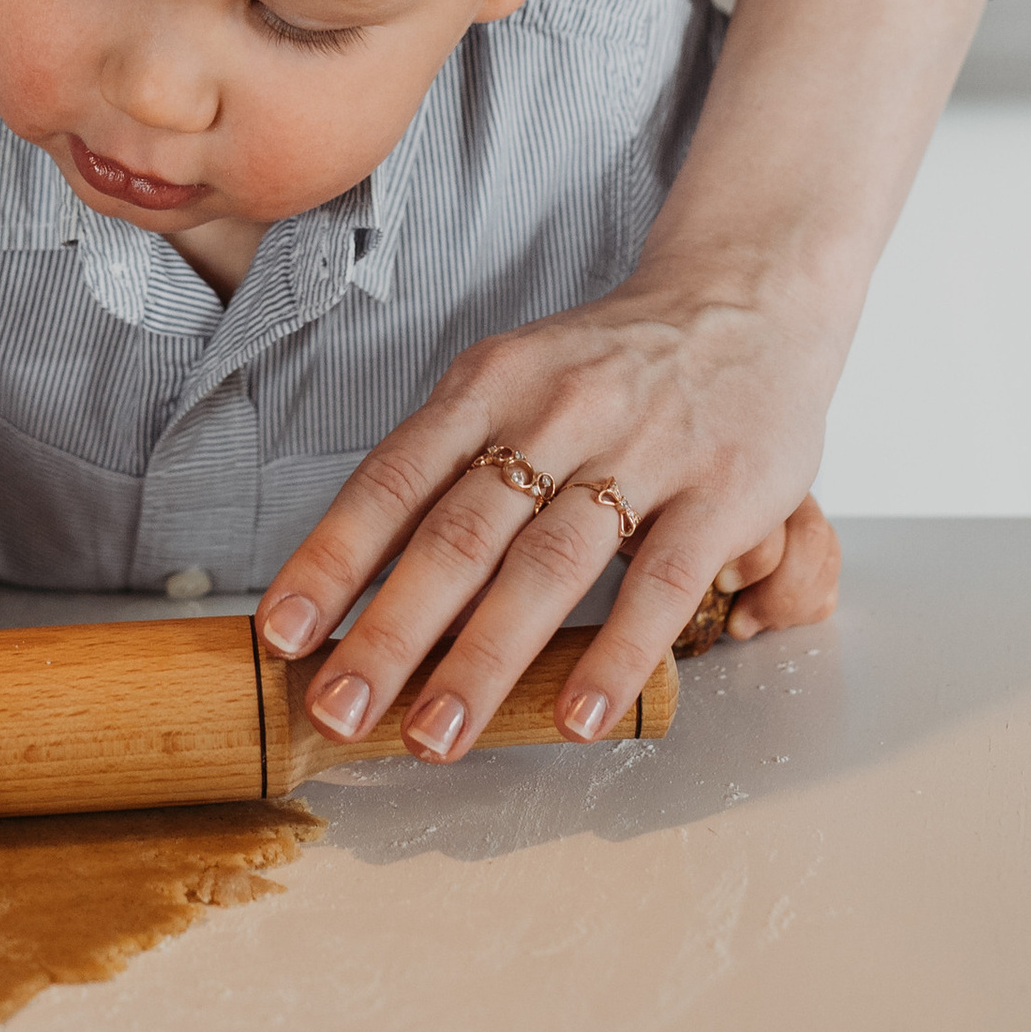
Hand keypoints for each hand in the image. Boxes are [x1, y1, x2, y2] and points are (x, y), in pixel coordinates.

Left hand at [252, 264, 846, 760]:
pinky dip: (615, 654)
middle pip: (459, 534)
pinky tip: (575, 717)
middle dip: (390, 633)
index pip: (393, 479)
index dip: (332, 559)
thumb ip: (451, 465)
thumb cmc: (610, 363)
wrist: (747, 295)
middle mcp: (556, 411)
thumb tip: (362, 579)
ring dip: (483, 660)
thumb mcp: (515, 379)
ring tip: (433, 736)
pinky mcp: (724, 490)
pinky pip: (660, 583)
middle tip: (338, 711)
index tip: (283, 635)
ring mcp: (644, 448)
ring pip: (547, 565)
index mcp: (490, 385)